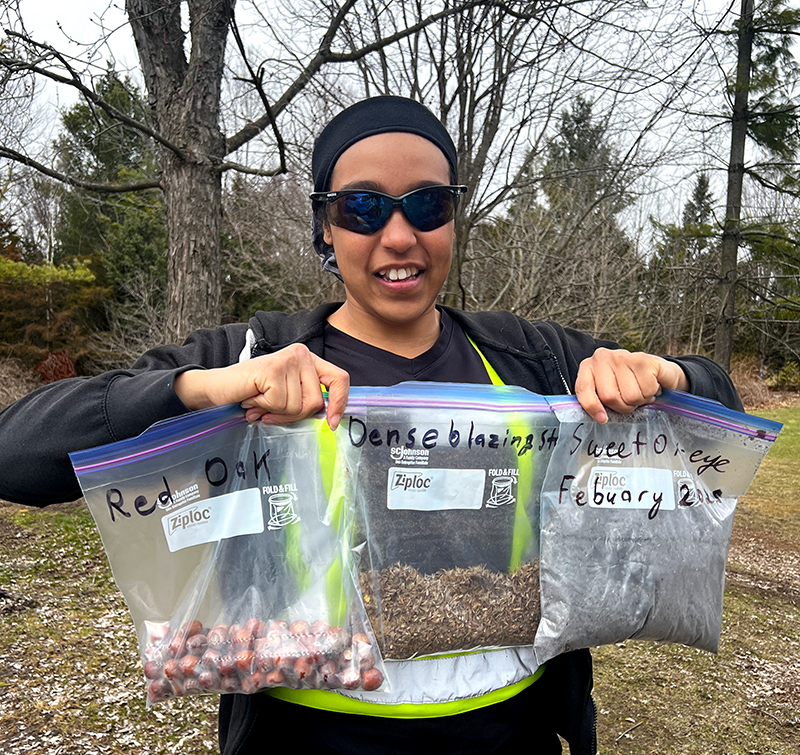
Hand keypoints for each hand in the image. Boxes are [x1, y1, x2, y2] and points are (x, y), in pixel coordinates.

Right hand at [174, 344, 349, 429]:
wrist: (218, 388)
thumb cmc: (252, 393)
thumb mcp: (287, 395)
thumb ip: (306, 399)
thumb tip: (331, 419)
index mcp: (308, 359)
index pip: (339, 379)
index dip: (339, 403)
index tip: (331, 423)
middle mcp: (301, 354)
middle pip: (315, 402)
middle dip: (293, 415)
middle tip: (271, 410)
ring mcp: (288, 359)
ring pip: (297, 406)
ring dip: (275, 412)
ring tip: (259, 401)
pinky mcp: (273, 369)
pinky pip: (279, 404)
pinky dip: (263, 408)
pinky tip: (252, 397)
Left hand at [575, 348, 688, 423]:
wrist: (655, 368)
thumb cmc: (626, 382)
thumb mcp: (606, 390)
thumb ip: (596, 400)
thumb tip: (599, 417)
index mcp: (588, 367)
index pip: (583, 388)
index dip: (592, 406)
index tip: (602, 418)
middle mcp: (602, 358)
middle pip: (609, 397)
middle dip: (624, 406)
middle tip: (631, 399)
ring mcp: (622, 356)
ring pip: (630, 396)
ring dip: (640, 399)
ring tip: (642, 390)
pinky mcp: (643, 359)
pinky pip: (647, 389)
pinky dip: (652, 392)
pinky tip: (652, 384)